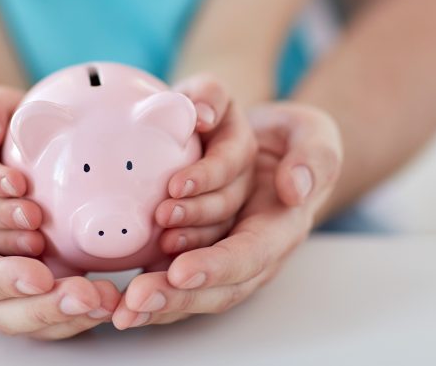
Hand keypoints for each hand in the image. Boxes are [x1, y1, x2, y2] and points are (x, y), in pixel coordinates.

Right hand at [0, 135, 119, 339]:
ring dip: (70, 311)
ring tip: (109, 299)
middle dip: (48, 307)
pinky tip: (109, 298)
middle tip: (91, 297)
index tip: (39, 275)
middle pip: (5, 311)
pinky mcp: (20, 278)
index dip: (4, 281)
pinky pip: (47, 302)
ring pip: (31, 314)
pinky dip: (76, 306)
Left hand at [113, 102, 341, 328]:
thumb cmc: (291, 140)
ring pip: (194, 286)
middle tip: (136, 299)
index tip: (181, 271)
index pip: (250, 254)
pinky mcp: (199, 248)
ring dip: (159, 290)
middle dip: (177, 296)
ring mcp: (224, 252)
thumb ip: (314, 157)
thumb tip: (295, 187)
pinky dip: (151, 286)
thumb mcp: (314, 135)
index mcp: (281, 226)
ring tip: (126, 294)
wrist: (272, 145)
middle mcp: (253, 249)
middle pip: (218, 286)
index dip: (217, 266)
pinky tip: (120, 299)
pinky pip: (175, 276)